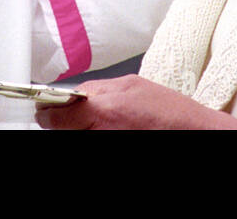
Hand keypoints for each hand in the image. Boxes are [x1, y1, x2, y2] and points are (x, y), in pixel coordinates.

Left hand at [36, 75, 236, 129]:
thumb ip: (99, 89)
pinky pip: (90, 142)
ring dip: (77, 131)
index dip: (47, 112)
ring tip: (96, 124)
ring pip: (76, 137)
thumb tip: (76, 92)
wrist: (193, 132)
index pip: (56, 115)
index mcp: (103, 109)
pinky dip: (91, 135)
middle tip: (66, 117)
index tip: (42, 110)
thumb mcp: (131, 85)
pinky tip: (105, 130)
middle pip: (61, 130)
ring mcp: (107, 143)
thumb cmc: (169, 112)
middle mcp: (101, 132)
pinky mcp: (114, 150)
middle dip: (62, 123)